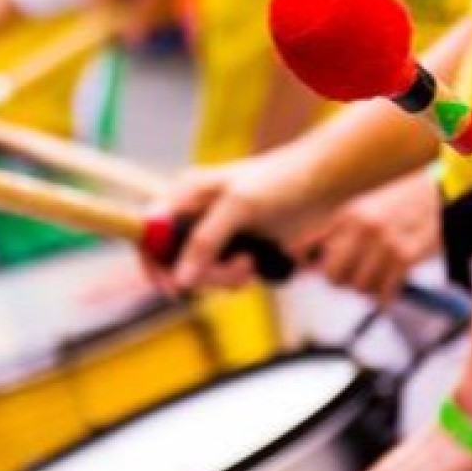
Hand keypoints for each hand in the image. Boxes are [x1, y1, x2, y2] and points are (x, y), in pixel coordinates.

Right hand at [151, 152, 315, 292]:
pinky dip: (236, 279)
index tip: (173, 288)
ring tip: (250, 263)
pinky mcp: (237, 250)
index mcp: (185, 194)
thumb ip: (206, 241)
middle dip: (203, 275)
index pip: (149, 233)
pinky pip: (222, 277)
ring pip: (200, 274)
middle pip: (174, 262)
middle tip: (236, 270)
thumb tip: (180, 279)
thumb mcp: (238, 207)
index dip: (153, 263)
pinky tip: (255, 266)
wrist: (322, 184)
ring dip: (224, 279)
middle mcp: (195, 215)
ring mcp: (216, 235)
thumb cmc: (280, 182)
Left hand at [297, 169, 441, 301]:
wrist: (444, 196)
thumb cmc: (400, 205)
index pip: (308, 251)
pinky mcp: (404, 258)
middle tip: (358, 278)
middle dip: (344, 283)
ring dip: (369, 289)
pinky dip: (386, 298)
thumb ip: (331, 232)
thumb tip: (297, 258)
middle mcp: (362, 228)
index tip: (321, 273)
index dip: (313, 269)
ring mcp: (383, 243)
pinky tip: (392, 289)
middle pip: (333, 278)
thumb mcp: (362, 208)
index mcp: (347, 215)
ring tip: (381, 277)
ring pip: (359, 289)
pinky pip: (383, 294)